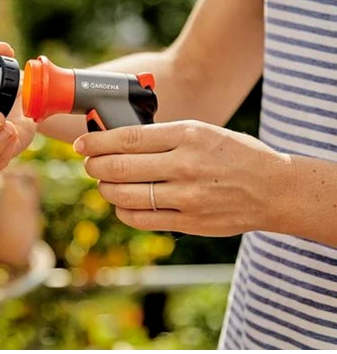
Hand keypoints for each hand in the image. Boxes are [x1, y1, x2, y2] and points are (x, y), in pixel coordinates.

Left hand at [74, 120, 292, 236]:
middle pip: (119, 167)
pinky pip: (141, 219)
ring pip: (125, 195)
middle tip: (89, 164)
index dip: (96, 142)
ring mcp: (186, 196)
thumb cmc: (234, 154)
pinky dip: (122, 211)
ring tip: (104, 183)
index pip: (127, 138)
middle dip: (95, 166)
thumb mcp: (202, 131)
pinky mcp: (188, 222)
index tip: (81, 144)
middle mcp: (184, 165)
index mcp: (186, 135)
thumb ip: (163, 137)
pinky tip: (121, 204)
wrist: (273, 189)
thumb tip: (119, 141)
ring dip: (105, 189)